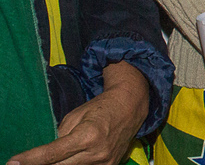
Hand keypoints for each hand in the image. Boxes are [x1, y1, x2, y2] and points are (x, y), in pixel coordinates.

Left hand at [10, 62, 147, 164]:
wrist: (131, 107)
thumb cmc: (101, 107)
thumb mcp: (76, 115)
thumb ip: (60, 137)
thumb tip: (47, 155)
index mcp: (87, 135)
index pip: (51, 154)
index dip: (30, 160)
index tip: (12, 163)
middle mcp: (96, 152)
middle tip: (26, 162)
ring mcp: (104, 162)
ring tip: (54, 157)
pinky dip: (75, 164)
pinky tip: (72, 159)